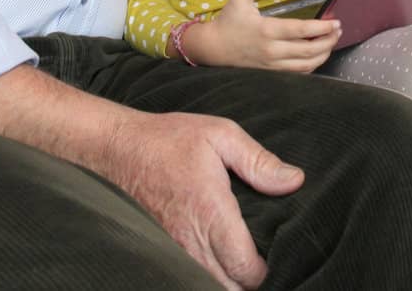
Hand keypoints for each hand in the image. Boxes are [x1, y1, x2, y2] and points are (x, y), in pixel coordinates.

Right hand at [99, 108, 303, 289]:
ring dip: (226, 279)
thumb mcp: (220, 135)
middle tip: (258, 257)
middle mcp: (191, 240)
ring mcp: (172, 250)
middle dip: (247, 280)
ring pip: (207, 286)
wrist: (117, 148)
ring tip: (238, 259)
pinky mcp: (160, 250)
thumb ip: (259, 161)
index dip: (265, 270)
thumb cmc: (169, 140)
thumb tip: (294, 180)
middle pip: (229, 288)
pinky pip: (187, 275)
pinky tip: (214, 257)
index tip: (271, 252)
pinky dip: (204, 274)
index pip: (247, 270)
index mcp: (212, 213)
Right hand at [185, 0, 341, 71]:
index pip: (303, 30)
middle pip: (309, 49)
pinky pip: (297, 73)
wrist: (213, 49)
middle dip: (329, 41)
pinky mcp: (271, 73)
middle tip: (338, 31)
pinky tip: (317, 55)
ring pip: (306, 65)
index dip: (323, 28)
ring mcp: (272, 64)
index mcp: (267, 30)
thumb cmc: (227, 22)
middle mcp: (272, 49)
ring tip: (332, 43)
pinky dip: (311, 66)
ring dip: (323, 54)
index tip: (335, 22)